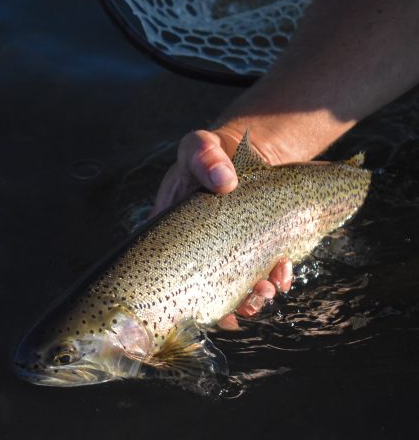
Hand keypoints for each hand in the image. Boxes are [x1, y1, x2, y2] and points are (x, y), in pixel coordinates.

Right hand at [150, 129, 292, 327]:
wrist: (245, 152)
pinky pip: (260, 274)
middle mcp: (195, 250)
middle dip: (226, 299)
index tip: (201, 300)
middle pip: (203, 288)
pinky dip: (274, 279)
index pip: (165, 268)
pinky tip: (282, 273)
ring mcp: (224, 254)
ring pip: (234, 287)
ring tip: (267, 289)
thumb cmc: (211, 152)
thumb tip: (224, 181)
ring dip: (252, 296)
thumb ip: (205, 158)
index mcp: (170, 230)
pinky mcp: (252, 252)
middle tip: (247, 298)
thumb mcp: (201, 147)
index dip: (181, 291)